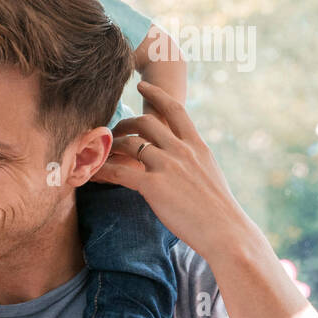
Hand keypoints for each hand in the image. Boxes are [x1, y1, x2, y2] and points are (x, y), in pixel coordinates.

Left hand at [90, 82, 253, 260]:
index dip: (157, 95)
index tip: (142, 86)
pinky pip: (119, 172)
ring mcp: (167, 166)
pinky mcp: (153, 185)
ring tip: (100, 152)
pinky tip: (91, 173)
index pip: (175, 110)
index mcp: (197, 146)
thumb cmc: (219, 211)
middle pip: (146, 122)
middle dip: (125, 123)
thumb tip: (183, 160)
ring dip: (111, 145)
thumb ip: (193, 161)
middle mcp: (181, 150)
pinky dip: (102, 170)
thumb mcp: (209, 174)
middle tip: (113, 130)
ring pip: (130, 143)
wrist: (226, 231)